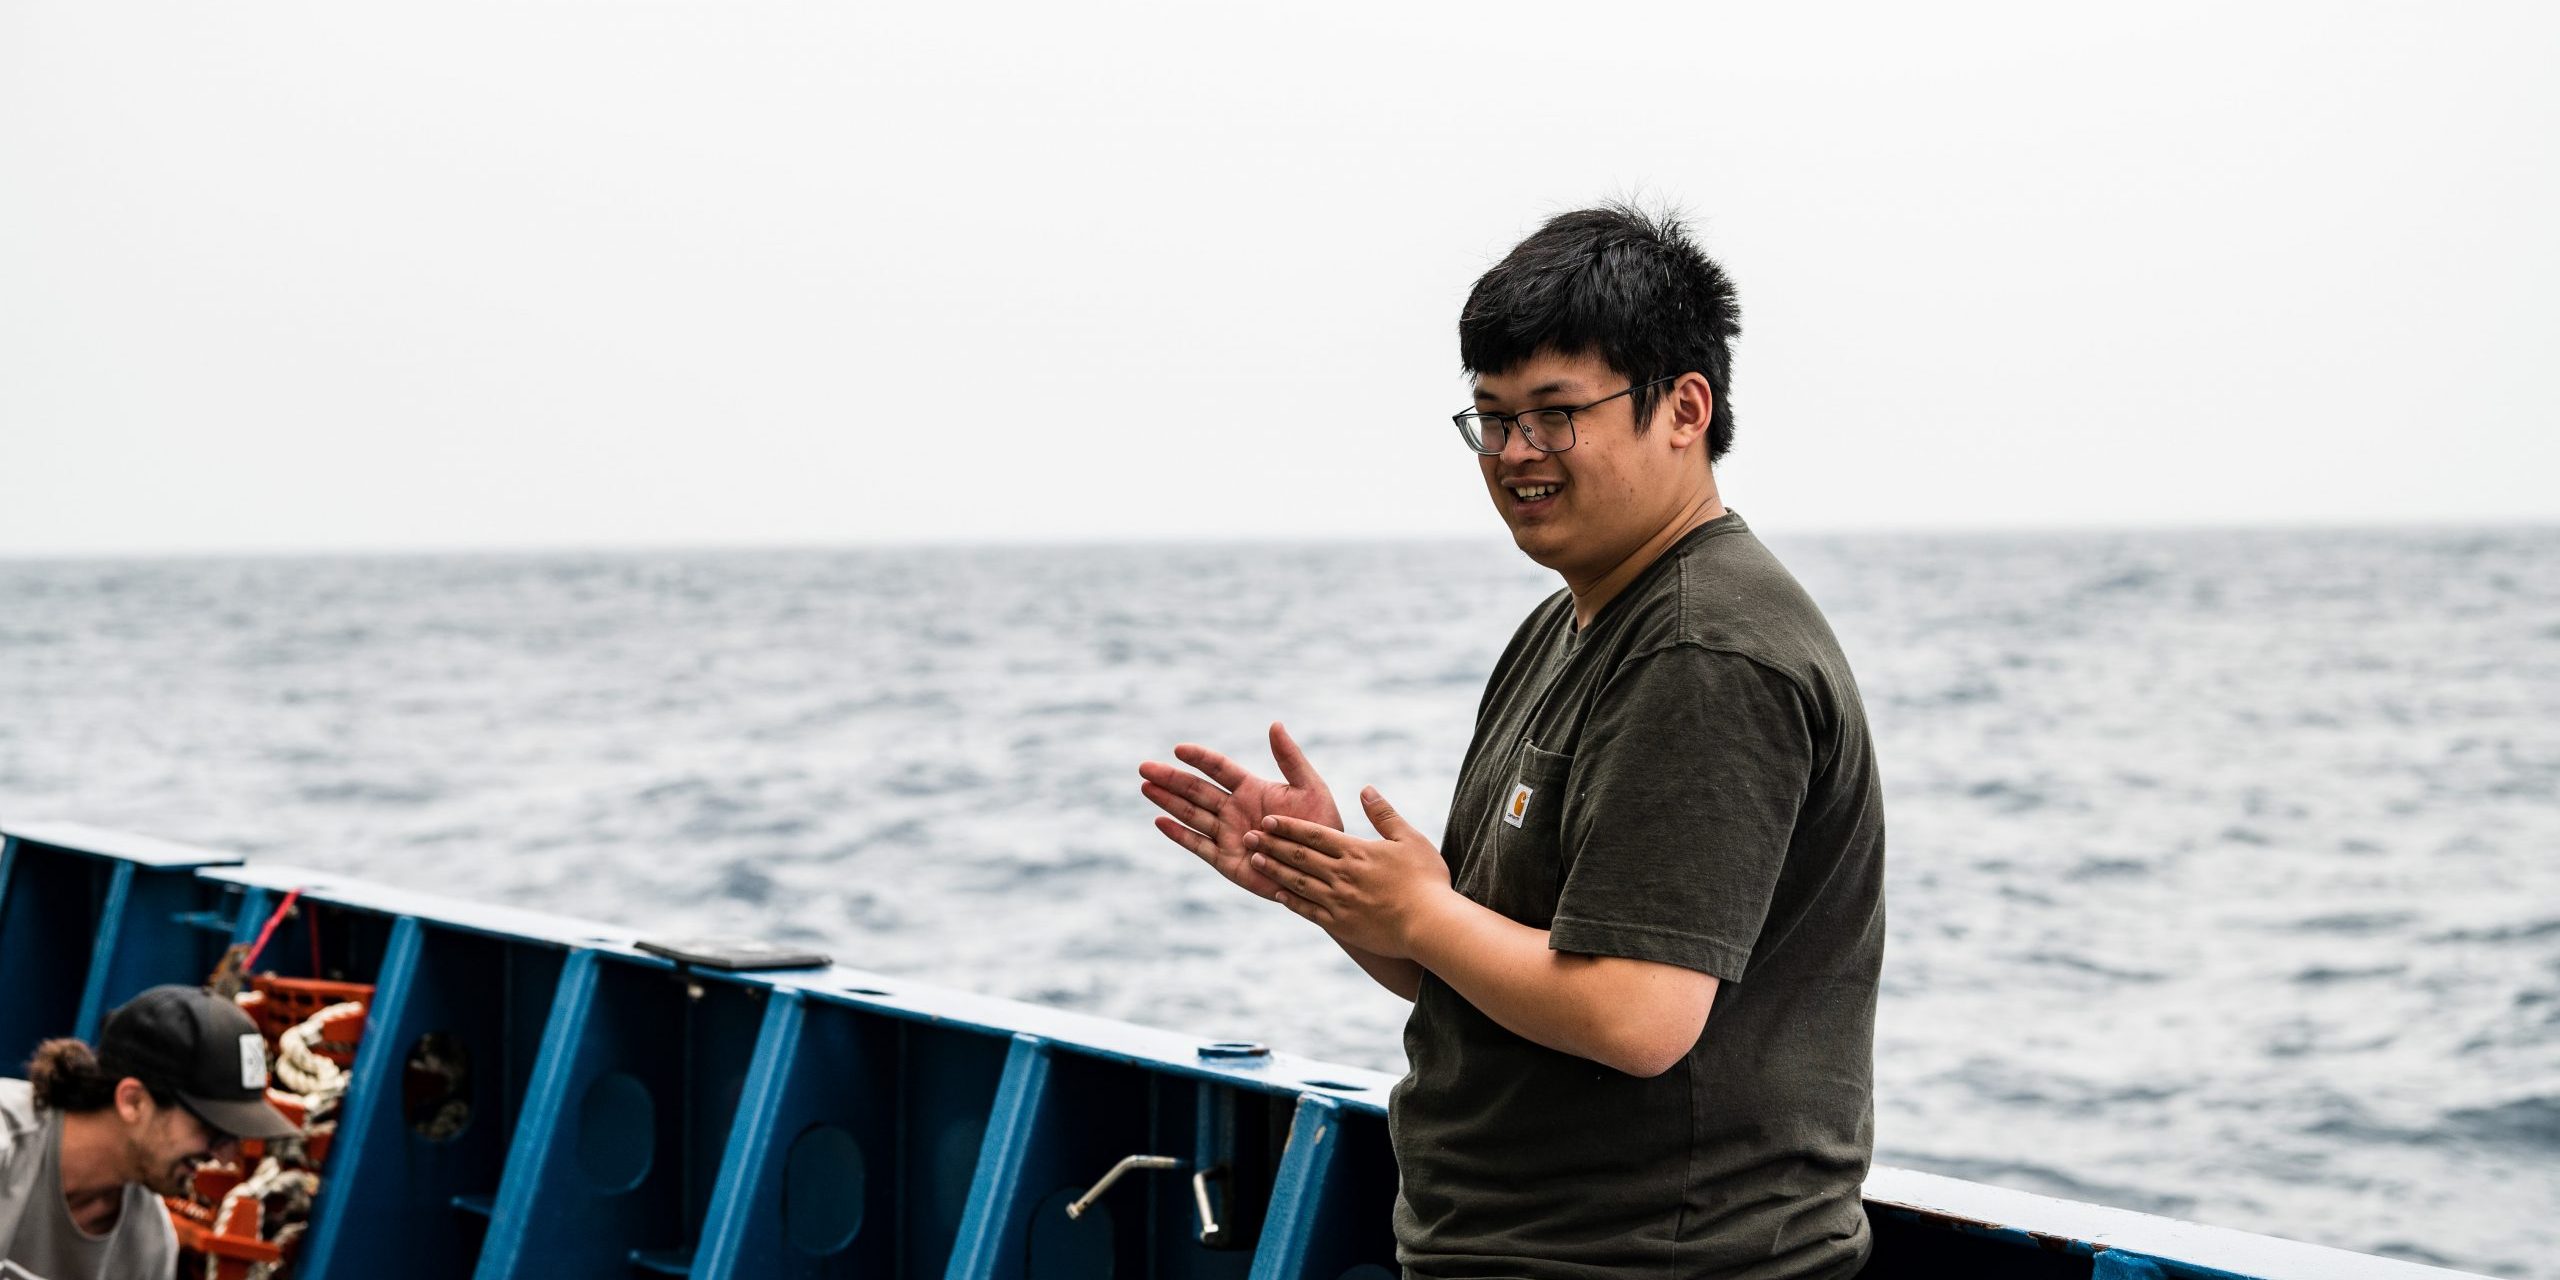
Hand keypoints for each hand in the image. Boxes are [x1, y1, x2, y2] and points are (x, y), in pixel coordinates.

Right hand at [1141, 722, 1342, 900]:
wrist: (1323, 868)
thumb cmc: (1321, 826)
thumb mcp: (1310, 787)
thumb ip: (1290, 758)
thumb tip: (1275, 724)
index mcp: (1251, 788)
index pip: (1218, 768)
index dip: (1199, 758)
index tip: (1179, 749)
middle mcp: (1234, 809)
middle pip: (1196, 789)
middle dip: (1170, 778)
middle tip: (1144, 766)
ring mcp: (1227, 834)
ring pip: (1192, 814)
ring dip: (1168, 801)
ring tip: (1145, 786)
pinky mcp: (1225, 860)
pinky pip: (1197, 845)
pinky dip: (1178, 834)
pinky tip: (1159, 821)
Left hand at [1245, 787, 1452, 958]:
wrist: (1431, 925)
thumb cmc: (1426, 881)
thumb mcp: (1410, 839)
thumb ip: (1384, 814)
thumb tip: (1365, 789)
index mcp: (1356, 852)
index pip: (1314, 834)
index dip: (1288, 826)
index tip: (1268, 820)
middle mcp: (1341, 875)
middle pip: (1299, 856)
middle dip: (1272, 844)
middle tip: (1248, 836)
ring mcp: (1338, 901)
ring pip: (1298, 882)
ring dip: (1275, 869)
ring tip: (1255, 860)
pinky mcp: (1341, 924)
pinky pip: (1308, 911)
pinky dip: (1291, 901)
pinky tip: (1278, 894)